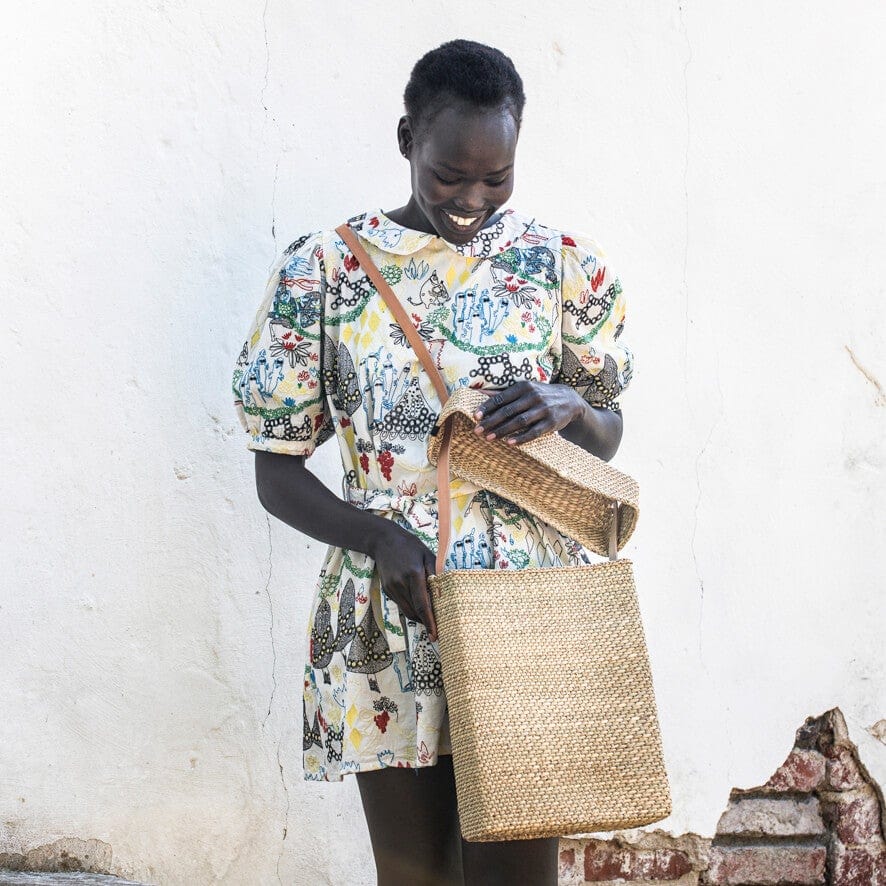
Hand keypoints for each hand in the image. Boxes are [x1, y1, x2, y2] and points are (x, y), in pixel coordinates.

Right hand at [369, 520, 438, 641]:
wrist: (384, 541)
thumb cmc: (410, 546)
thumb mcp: (428, 555)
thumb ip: (436, 574)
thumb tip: (445, 594)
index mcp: (413, 574)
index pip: (423, 605)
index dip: (429, 622)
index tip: (434, 635)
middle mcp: (400, 584)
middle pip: (415, 612)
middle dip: (426, 622)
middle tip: (438, 628)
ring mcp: (391, 588)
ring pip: (407, 611)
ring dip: (418, 617)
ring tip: (429, 618)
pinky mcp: (387, 590)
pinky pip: (401, 604)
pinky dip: (411, 608)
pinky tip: (418, 604)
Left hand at [471, 381, 583, 445]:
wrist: (569, 400)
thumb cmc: (540, 394)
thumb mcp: (525, 389)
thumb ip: (504, 393)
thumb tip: (481, 393)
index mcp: (524, 386)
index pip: (501, 398)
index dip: (487, 407)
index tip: (475, 417)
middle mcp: (533, 396)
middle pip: (508, 411)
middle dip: (491, 421)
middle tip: (478, 430)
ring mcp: (543, 409)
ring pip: (519, 422)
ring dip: (503, 431)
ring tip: (489, 438)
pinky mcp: (551, 422)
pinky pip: (534, 432)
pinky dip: (521, 438)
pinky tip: (509, 443)